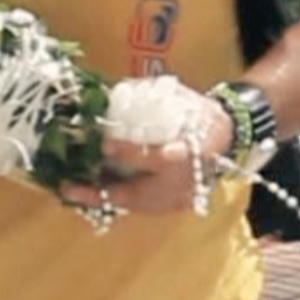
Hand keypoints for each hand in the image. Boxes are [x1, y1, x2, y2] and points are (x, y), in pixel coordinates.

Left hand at [58, 82, 235, 217]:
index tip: (105, 144)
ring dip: (103, 197)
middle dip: (100, 193)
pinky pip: (141, 205)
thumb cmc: (202, 115)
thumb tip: (109, 94)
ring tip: (73, 189)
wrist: (231, 137)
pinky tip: (96, 188)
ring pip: (135, 205)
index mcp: (189, 152)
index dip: (129, 153)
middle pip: (138, 196)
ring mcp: (180, 199)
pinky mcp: (175, 205)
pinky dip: (118, 197)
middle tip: (69, 187)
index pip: (156, 159)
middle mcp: (183, 182)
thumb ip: (148, 96)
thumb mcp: (181, 98)